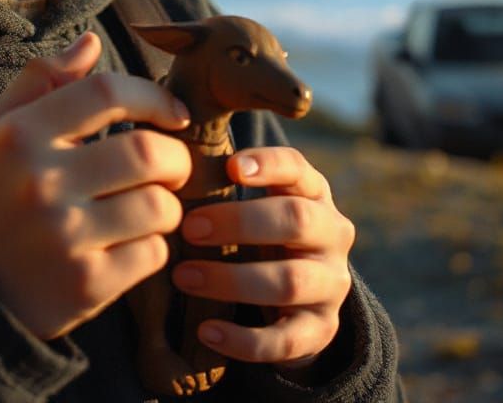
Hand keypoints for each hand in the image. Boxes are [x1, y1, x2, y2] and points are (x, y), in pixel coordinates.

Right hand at [0, 32, 192, 339]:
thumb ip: (40, 81)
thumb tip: (91, 42)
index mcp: (20, 135)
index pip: (107, 93)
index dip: (154, 97)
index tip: (174, 113)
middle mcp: (41, 182)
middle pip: (148, 151)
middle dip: (176, 157)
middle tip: (173, 166)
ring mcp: (64, 236)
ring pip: (159, 206)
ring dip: (168, 205)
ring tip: (151, 207)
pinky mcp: (85, 286)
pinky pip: (153, 254)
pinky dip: (154, 247)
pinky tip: (132, 245)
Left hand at [170, 146, 353, 368]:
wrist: (298, 297)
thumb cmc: (259, 231)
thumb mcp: (257, 200)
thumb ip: (229, 181)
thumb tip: (170, 162)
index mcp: (313, 193)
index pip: (298, 169)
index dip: (268, 165)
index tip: (230, 166)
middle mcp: (332, 234)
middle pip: (295, 220)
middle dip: (239, 222)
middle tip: (188, 227)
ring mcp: (331, 284)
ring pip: (289, 281)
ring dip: (231, 279)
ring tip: (184, 276)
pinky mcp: (321, 330)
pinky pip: (285, 340)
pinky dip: (243, 339)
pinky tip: (207, 330)